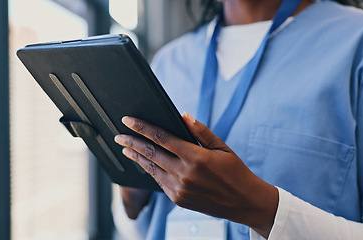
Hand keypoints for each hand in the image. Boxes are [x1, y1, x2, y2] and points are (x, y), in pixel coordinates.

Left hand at [114, 112, 278, 237]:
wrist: (244, 202)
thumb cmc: (235, 172)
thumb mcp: (221, 147)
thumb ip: (200, 131)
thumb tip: (183, 115)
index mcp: (195, 157)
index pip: (161, 137)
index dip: (142, 127)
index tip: (129, 120)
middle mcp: (184, 174)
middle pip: (150, 153)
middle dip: (131, 142)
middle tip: (119, 135)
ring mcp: (179, 189)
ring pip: (151, 169)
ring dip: (136, 157)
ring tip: (125, 148)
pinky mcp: (178, 199)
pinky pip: (159, 182)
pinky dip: (150, 170)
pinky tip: (144, 163)